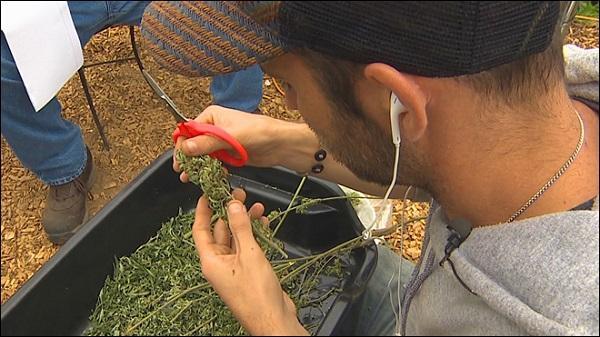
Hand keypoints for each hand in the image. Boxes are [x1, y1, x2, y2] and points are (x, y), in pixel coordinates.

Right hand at [173, 105, 295, 181]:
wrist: (280, 144)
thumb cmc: (259, 132)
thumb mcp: (232, 136)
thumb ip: (208, 142)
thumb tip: (186, 147)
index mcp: (212, 116)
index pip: (189, 130)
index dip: (182, 146)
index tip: (179, 160)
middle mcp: (214, 128)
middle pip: (193, 144)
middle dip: (187, 158)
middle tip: (182, 172)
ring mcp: (221, 142)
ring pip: (202, 155)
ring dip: (196, 166)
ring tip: (189, 178)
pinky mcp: (229, 154)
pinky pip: (214, 162)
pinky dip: (209, 170)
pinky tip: (206, 178)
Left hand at [192, 188, 307, 335]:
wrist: (273, 319)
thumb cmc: (257, 293)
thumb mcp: (249, 254)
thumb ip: (240, 227)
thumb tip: (232, 204)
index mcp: (211, 260)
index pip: (200, 229)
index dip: (203, 210)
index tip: (208, 193)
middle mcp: (219, 263)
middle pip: (220, 231)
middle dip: (230, 211)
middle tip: (239, 194)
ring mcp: (234, 267)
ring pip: (236, 237)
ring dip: (245, 222)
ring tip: (256, 205)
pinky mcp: (248, 270)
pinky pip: (248, 247)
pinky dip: (255, 234)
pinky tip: (263, 223)